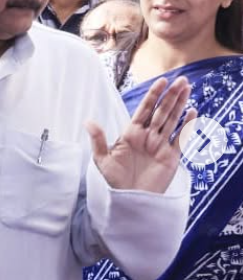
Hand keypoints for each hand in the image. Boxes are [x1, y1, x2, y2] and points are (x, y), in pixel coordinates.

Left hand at [87, 76, 192, 192]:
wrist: (130, 200)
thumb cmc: (114, 181)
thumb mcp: (103, 160)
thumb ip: (98, 140)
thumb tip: (88, 121)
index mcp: (131, 133)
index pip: (144, 110)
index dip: (153, 95)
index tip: (161, 82)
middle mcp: (147, 136)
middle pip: (161, 111)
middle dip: (171, 96)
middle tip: (181, 80)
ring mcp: (160, 145)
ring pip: (172, 120)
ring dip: (180, 105)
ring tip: (188, 89)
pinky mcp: (171, 156)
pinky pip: (180, 138)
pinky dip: (186, 126)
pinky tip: (191, 112)